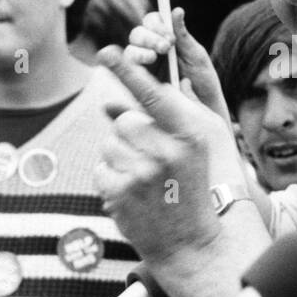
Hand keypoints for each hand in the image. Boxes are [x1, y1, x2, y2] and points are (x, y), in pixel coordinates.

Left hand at [97, 48, 240, 267]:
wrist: (191, 244)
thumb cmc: (192, 190)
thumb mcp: (195, 149)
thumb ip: (171, 115)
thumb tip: (136, 90)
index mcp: (189, 134)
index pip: (153, 95)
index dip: (128, 71)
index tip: (108, 51)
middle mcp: (167, 150)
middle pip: (126, 121)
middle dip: (131, 136)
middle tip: (150, 161)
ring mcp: (142, 172)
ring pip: (110, 144)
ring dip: (120, 158)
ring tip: (144, 180)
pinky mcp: (121, 192)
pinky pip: (101, 169)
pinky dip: (111, 180)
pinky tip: (133, 195)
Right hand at [125, 9, 232, 127]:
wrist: (205, 111)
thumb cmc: (203, 82)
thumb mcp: (197, 57)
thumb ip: (184, 36)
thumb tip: (177, 10)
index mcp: (166, 40)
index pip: (152, 22)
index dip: (157, 24)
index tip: (169, 36)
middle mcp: (151, 51)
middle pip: (138, 35)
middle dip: (148, 38)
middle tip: (165, 47)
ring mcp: (143, 68)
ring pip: (130, 51)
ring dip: (140, 51)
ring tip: (153, 58)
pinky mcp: (137, 85)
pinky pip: (127, 73)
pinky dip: (131, 67)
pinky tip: (142, 69)